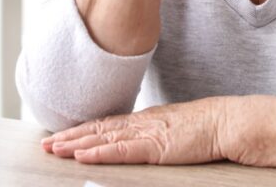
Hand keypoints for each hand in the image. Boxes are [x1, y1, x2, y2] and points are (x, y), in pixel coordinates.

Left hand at [40, 97, 233, 165]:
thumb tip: (147, 140)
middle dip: (71, 136)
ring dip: (76, 144)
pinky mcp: (156, 147)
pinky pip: (121, 150)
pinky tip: (83, 156)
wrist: (229, 122)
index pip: (109, 123)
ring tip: (54, 149)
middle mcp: (142, 122)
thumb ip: (159, 132)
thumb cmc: (209, 127)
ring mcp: (148, 133)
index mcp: (148, 119)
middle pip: (99, 128)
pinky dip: (99, 152)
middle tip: (46, 143)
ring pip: (104, 138)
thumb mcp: (177, 127)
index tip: (64, 134)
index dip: (85, 129)